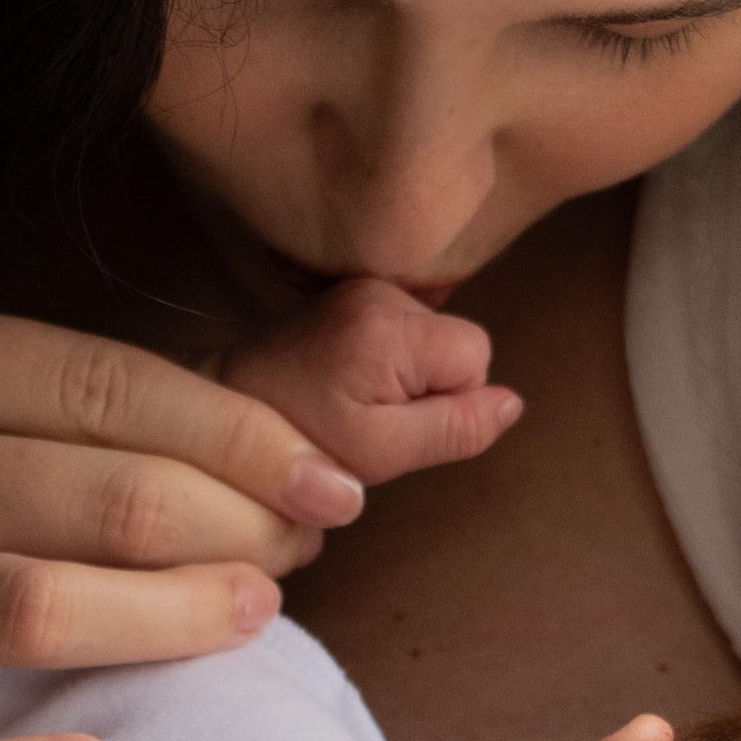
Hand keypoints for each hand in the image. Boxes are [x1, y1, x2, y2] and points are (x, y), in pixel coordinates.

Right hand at [0, 287, 372, 740]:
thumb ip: (10, 393)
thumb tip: (221, 441)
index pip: (104, 382)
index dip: (241, 435)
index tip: (328, 476)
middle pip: (99, 492)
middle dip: (235, 530)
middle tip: (295, 556)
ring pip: (41, 604)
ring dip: (172, 623)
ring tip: (243, 622)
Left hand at [222, 276, 523, 488]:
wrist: (227, 406)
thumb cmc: (298, 439)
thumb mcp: (382, 453)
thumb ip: (455, 429)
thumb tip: (513, 404)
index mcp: (387, 328)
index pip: (476, 356)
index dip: (452, 402)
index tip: (397, 424)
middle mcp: (378, 292)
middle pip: (458, 343)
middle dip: (431, 388)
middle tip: (371, 416)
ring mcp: (362, 287)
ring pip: (434, 339)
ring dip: (408, 377)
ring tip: (353, 400)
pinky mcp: (350, 293)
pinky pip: (405, 331)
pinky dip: (388, 362)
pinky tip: (347, 380)